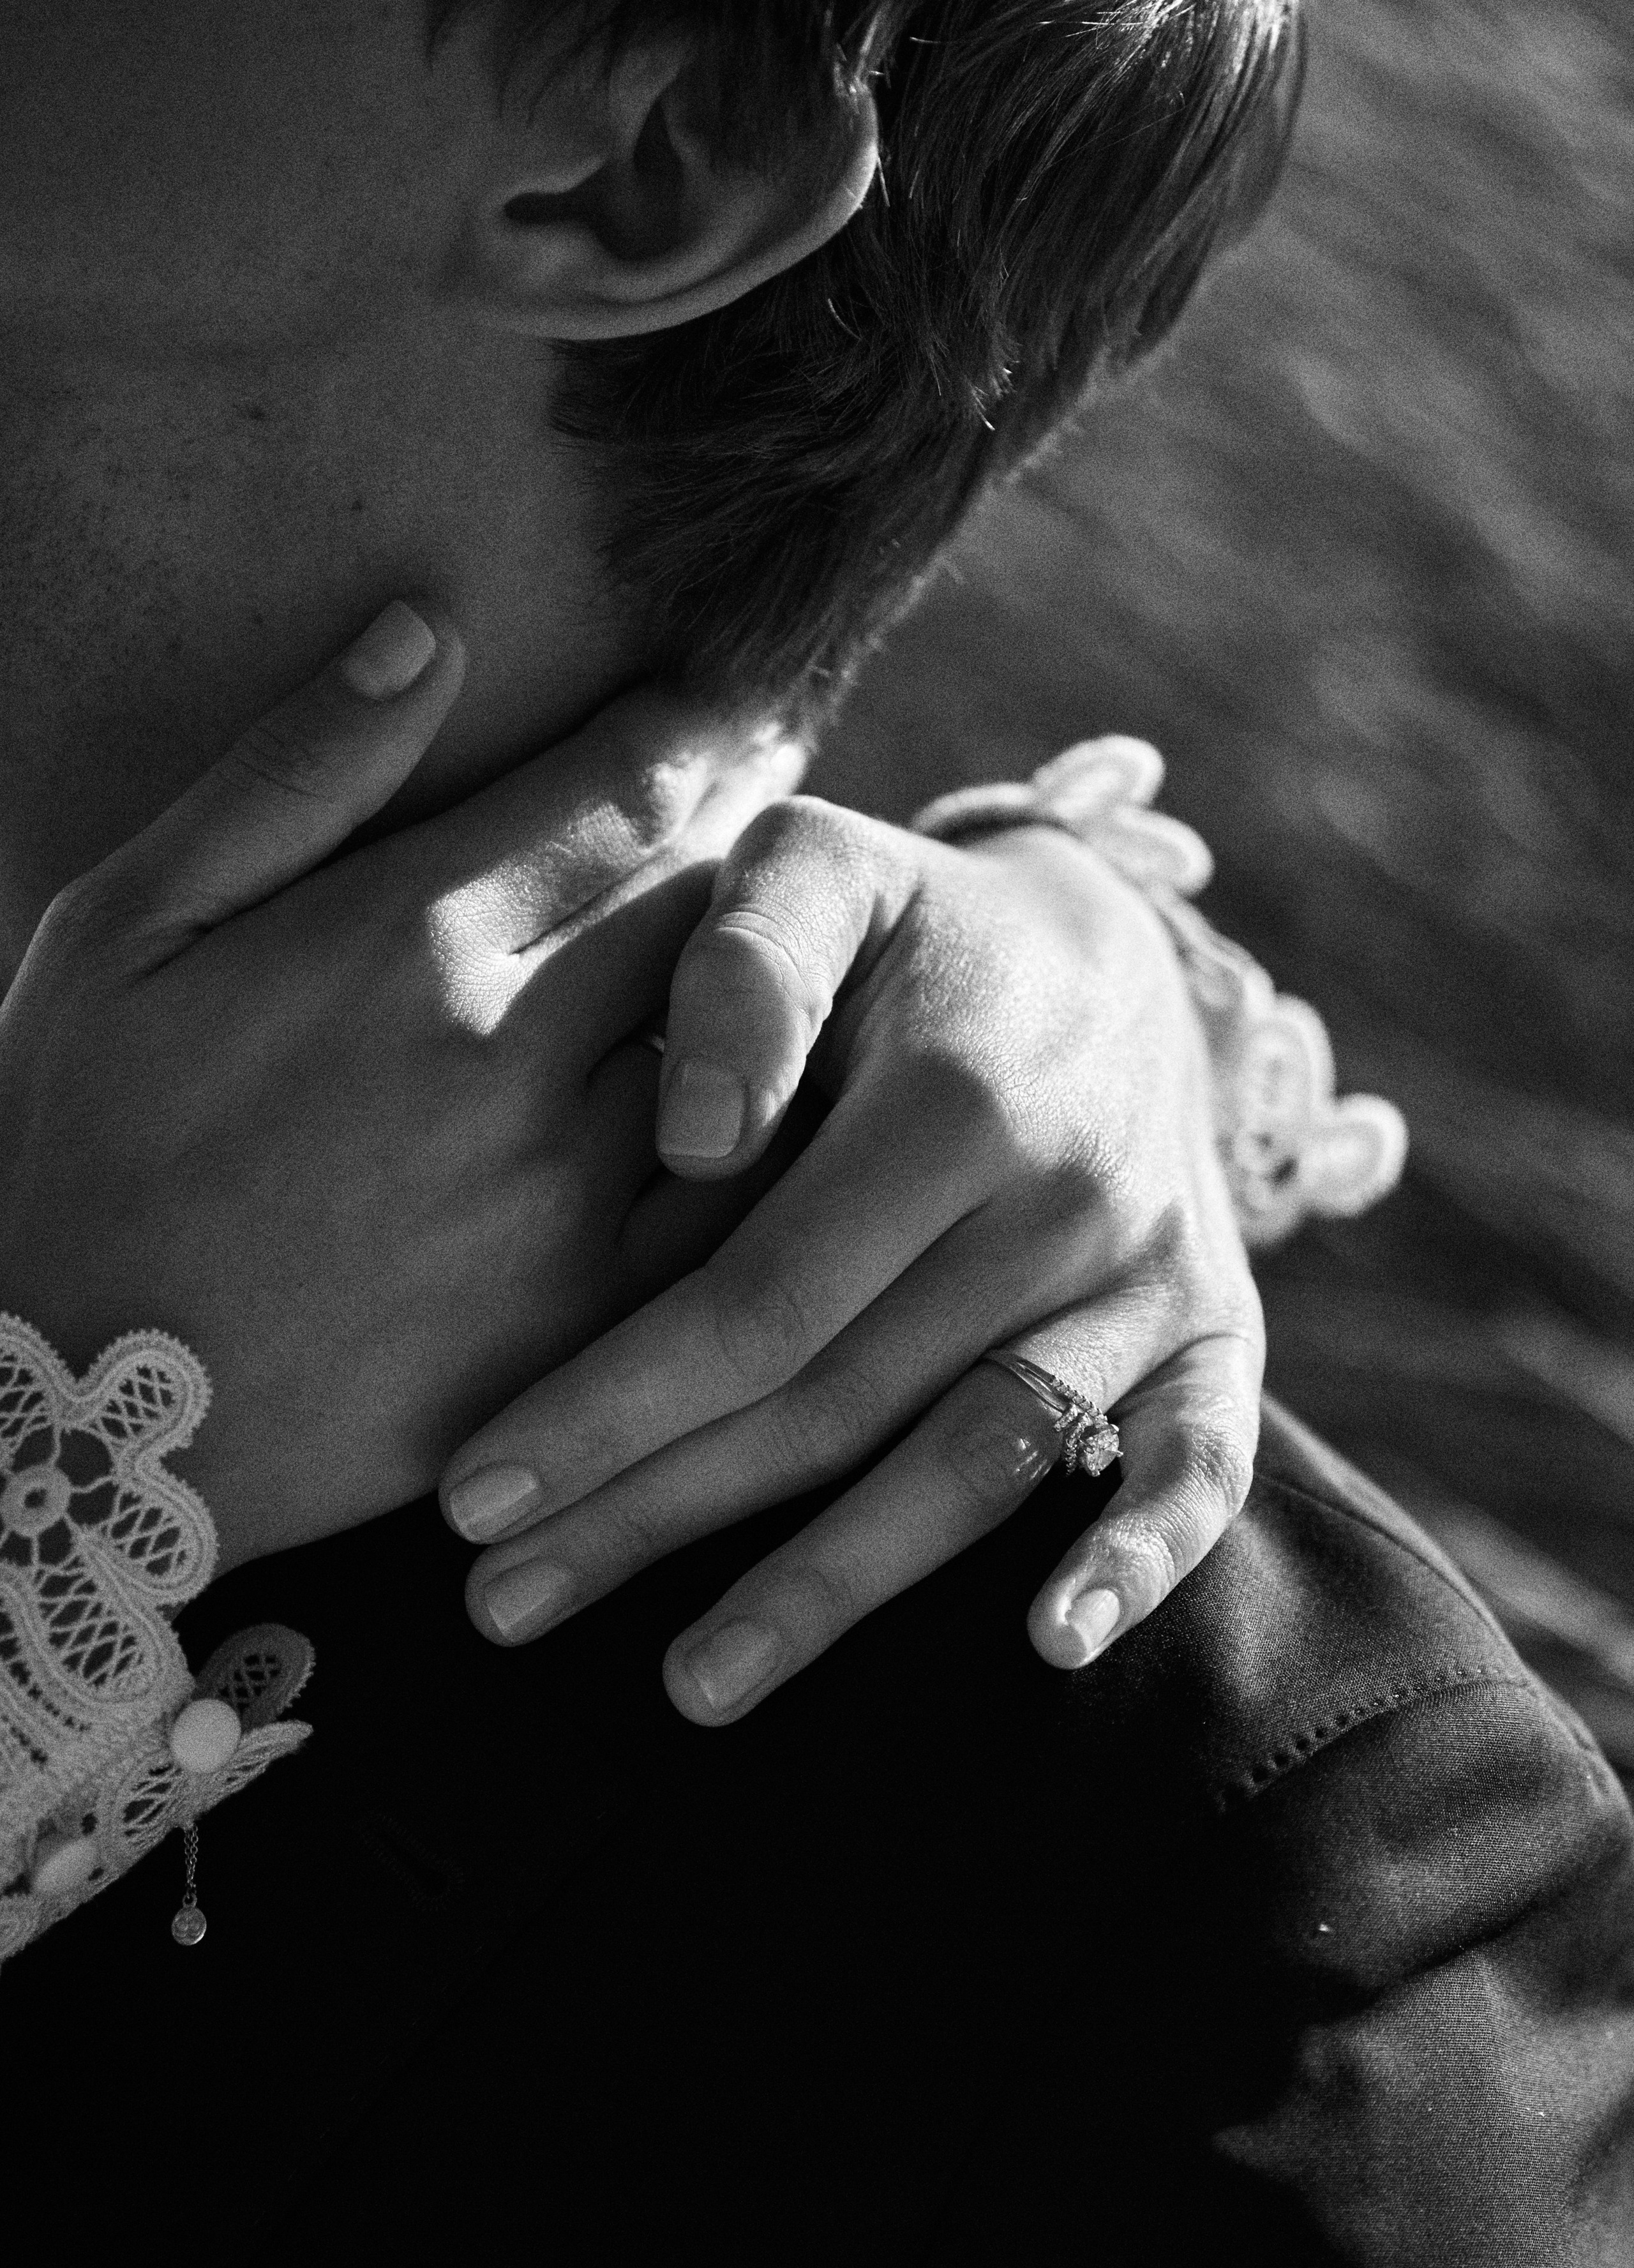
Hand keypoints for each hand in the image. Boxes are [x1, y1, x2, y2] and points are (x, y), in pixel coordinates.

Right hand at [0, 601, 798, 1569]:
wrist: (80, 1420)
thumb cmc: (80, 1157)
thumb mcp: (126, 932)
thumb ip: (292, 776)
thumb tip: (427, 628)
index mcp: (407, 939)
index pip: (622, 786)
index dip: (691, 730)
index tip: (723, 705)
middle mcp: (516, 1057)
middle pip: (705, 901)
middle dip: (740, 837)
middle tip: (772, 801)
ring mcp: (570, 1197)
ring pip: (746, 1041)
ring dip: (770, 979)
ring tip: (786, 942)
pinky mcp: (595, 1319)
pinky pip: (737, 1196)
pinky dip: (769, 1132)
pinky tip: (774, 1099)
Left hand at [440, 798, 1264, 1717]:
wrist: (1105, 952)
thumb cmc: (909, 926)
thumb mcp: (816, 868)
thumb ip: (744, 964)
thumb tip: (694, 1140)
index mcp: (957, 1097)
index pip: (760, 1297)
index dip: (614, 1406)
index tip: (474, 1495)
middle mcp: (1065, 1201)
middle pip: (839, 1403)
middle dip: (660, 1516)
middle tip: (506, 1604)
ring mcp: (1149, 1278)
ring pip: (979, 1464)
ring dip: (837, 1588)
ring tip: (689, 1686)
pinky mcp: (1215, 1332)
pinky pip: (1202, 1463)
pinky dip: (1142, 1557)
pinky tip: (1049, 1645)